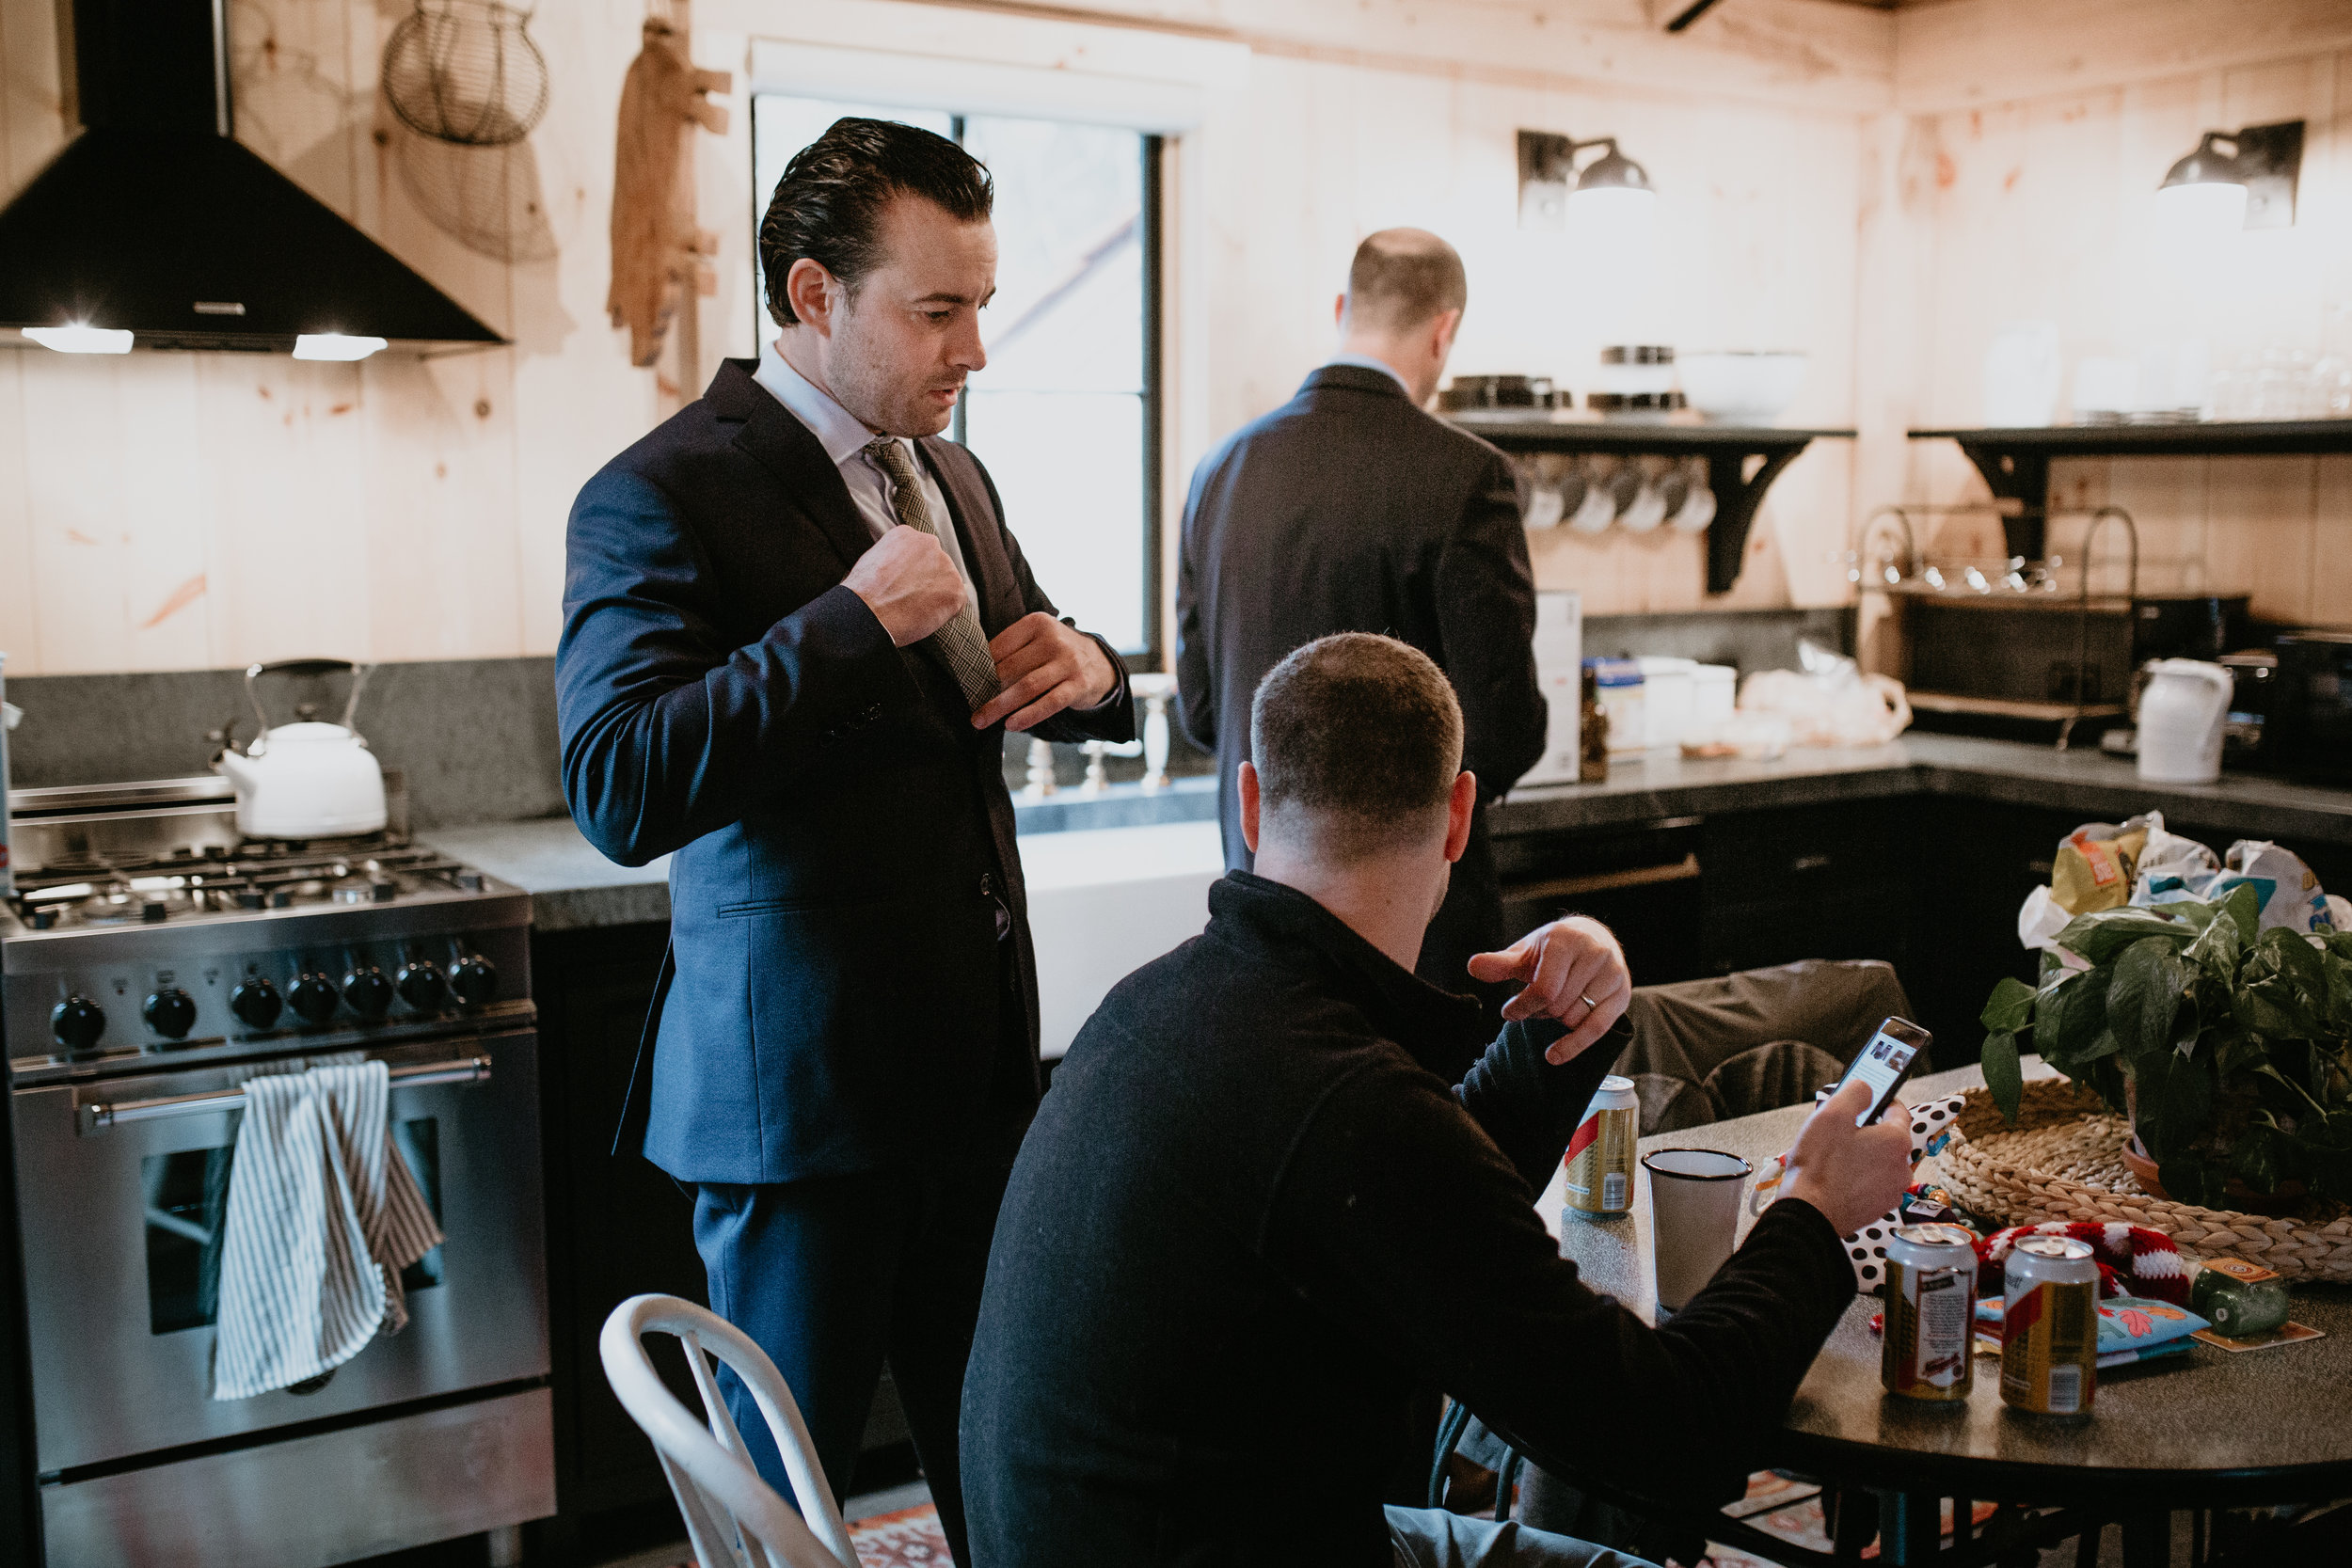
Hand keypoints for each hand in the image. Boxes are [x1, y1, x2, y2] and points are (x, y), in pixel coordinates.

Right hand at [843, 525, 964, 646]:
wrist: (868, 613)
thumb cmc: (863, 593)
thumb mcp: (873, 560)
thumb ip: (895, 557)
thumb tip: (904, 568)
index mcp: (907, 534)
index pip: (920, 552)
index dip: (912, 573)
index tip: (902, 585)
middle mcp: (930, 543)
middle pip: (936, 565)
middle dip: (927, 582)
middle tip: (909, 600)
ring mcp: (945, 566)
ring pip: (948, 583)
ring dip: (936, 597)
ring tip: (913, 610)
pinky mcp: (955, 589)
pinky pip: (956, 603)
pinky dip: (945, 614)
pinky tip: (924, 617)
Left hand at [972, 612, 1115, 730]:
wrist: (1098, 662)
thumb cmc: (1055, 654)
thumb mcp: (1036, 639)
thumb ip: (1011, 651)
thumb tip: (974, 675)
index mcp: (1036, 623)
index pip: (999, 646)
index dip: (979, 667)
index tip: (965, 685)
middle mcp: (1053, 639)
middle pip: (1010, 668)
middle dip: (986, 691)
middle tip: (970, 709)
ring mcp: (1067, 662)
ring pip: (1027, 687)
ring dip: (1000, 706)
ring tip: (982, 720)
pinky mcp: (1078, 684)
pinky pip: (1049, 702)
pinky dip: (1028, 715)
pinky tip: (1012, 725)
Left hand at [1465, 916, 1629, 1063]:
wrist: (1592, 938)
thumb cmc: (1553, 949)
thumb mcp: (1525, 953)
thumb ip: (1500, 964)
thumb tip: (1473, 966)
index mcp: (1566, 939)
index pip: (1545, 989)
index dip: (1523, 1006)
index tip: (1509, 1013)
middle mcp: (1595, 953)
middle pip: (1559, 1006)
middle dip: (1540, 1012)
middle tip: (1534, 1006)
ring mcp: (1613, 973)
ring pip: (1576, 1018)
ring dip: (1556, 1022)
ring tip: (1552, 1008)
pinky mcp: (1623, 993)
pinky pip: (1599, 1029)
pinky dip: (1575, 1045)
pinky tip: (1554, 1056)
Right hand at [1778, 1080, 1915, 1236]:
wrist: (1810, 1213)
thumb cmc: (1819, 1164)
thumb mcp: (1831, 1114)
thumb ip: (1855, 1093)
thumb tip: (1867, 1088)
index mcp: (1896, 1140)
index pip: (1898, 1110)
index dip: (1881, 1101)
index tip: (1865, 1101)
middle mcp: (1903, 1165)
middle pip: (1889, 1138)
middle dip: (1868, 1132)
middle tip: (1840, 1133)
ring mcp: (1893, 1190)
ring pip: (1881, 1161)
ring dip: (1865, 1155)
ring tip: (1836, 1158)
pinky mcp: (1881, 1207)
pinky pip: (1874, 1182)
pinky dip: (1861, 1177)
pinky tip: (1839, 1178)